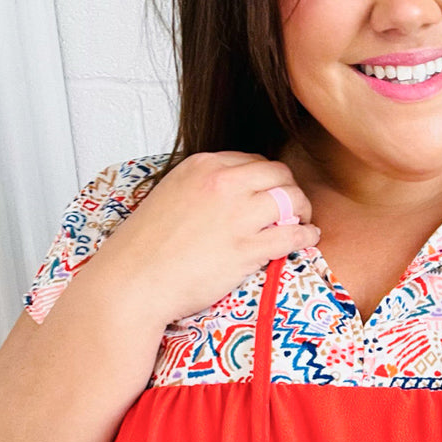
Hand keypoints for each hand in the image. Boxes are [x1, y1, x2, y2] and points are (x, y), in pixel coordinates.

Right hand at [99, 150, 319, 325]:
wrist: (133, 281)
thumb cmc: (145, 247)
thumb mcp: (171, 196)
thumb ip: (201, 187)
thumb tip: (228, 193)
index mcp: (203, 166)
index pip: (252, 160)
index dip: (267, 178)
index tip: (270, 192)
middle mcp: (223, 184)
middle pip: (279, 174)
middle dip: (290, 189)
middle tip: (293, 207)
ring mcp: (237, 215)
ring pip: (291, 199)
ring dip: (302, 210)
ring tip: (302, 222)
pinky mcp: (247, 248)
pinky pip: (292, 234)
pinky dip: (306, 235)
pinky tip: (308, 238)